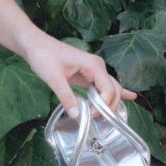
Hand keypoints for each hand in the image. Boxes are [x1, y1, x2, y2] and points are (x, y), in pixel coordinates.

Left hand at [22, 33, 136, 118]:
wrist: (35, 45)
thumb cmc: (44, 56)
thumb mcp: (54, 78)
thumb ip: (66, 97)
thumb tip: (77, 115)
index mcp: (94, 65)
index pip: (108, 90)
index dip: (102, 106)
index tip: (91, 116)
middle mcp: (98, 67)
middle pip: (113, 90)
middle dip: (108, 106)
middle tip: (97, 120)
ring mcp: (94, 70)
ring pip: (110, 89)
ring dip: (110, 103)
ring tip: (106, 119)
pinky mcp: (87, 74)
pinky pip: (104, 85)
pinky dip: (115, 92)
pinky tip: (130, 96)